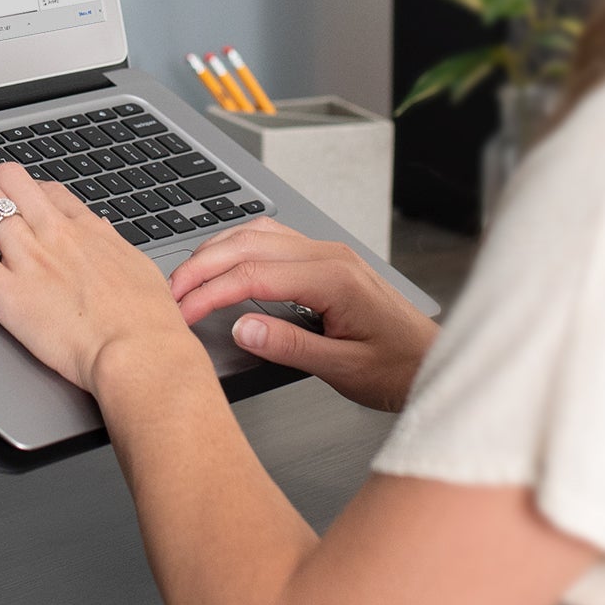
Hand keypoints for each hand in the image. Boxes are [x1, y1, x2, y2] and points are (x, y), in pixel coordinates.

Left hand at [0, 164, 203, 394]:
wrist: (139, 352)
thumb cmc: (148, 322)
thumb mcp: (139, 268)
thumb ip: (114, 245)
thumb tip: (104, 228)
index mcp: (86, 229)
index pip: (45, 189)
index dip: (21, 185)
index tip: (9, 191)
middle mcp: (54, 234)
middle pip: (9, 178)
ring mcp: (29, 259)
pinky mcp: (7, 291)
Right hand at [168, 218, 436, 412]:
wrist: (433, 363)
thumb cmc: (399, 368)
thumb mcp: (344, 370)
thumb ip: (290, 346)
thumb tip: (242, 328)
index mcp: (333, 280)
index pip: (253, 275)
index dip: (210, 292)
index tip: (182, 312)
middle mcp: (329, 256)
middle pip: (247, 244)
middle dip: (202, 266)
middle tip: (170, 292)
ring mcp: (328, 253)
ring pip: (256, 233)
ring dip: (216, 251)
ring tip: (187, 278)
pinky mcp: (326, 260)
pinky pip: (271, 240)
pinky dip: (237, 247)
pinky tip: (222, 263)